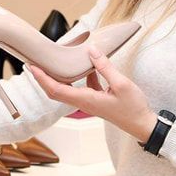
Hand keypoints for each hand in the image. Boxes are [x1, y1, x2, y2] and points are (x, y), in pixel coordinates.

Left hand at [28, 46, 157, 142]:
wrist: (142, 124)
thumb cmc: (133, 108)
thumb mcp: (121, 84)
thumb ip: (105, 67)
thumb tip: (91, 51)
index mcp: (86, 100)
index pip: (56, 90)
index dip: (42, 78)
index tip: (32, 67)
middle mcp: (84, 102)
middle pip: (56, 91)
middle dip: (43, 78)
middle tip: (34, 63)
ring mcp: (89, 102)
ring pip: (67, 89)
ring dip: (58, 76)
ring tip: (53, 61)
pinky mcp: (96, 100)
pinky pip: (82, 87)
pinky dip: (79, 75)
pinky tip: (87, 64)